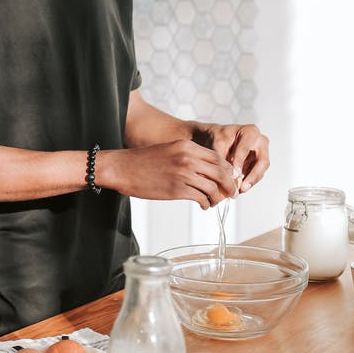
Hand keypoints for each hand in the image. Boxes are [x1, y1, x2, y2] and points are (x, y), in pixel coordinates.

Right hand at [105, 139, 237, 209]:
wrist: (122, 168)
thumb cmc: (144, 161)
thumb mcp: (170, 150)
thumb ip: (189, 157)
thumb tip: (208, 170)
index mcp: (187, 146)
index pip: (218, 158)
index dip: (228, 171)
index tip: (229, 179)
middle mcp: (188, 158)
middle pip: (221, 173)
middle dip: (229, 185)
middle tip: (231, 194)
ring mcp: (183, 174)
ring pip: (213, 188)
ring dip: (217, 198)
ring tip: (213, 202)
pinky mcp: (176, 190)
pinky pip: (201, 198)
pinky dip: (206, 204)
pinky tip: (203, 205)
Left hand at [193, 124, 269, 193]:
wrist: (217, 139)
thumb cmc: (218, 137)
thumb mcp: (217, 143)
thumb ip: (223, 158)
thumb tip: (229, 176)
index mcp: (250, 132)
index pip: (246, 149)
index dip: (239, 162)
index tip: (233, 174)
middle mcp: (260, 141)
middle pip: (262, 161)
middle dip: (252, 176)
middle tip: (242, 187)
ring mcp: (262, 153)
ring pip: (261, 170)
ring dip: (251, 182)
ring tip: (239, 191)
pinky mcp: (258, 164)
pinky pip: (257, 175)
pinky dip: (248, 182)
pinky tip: (239, 188)